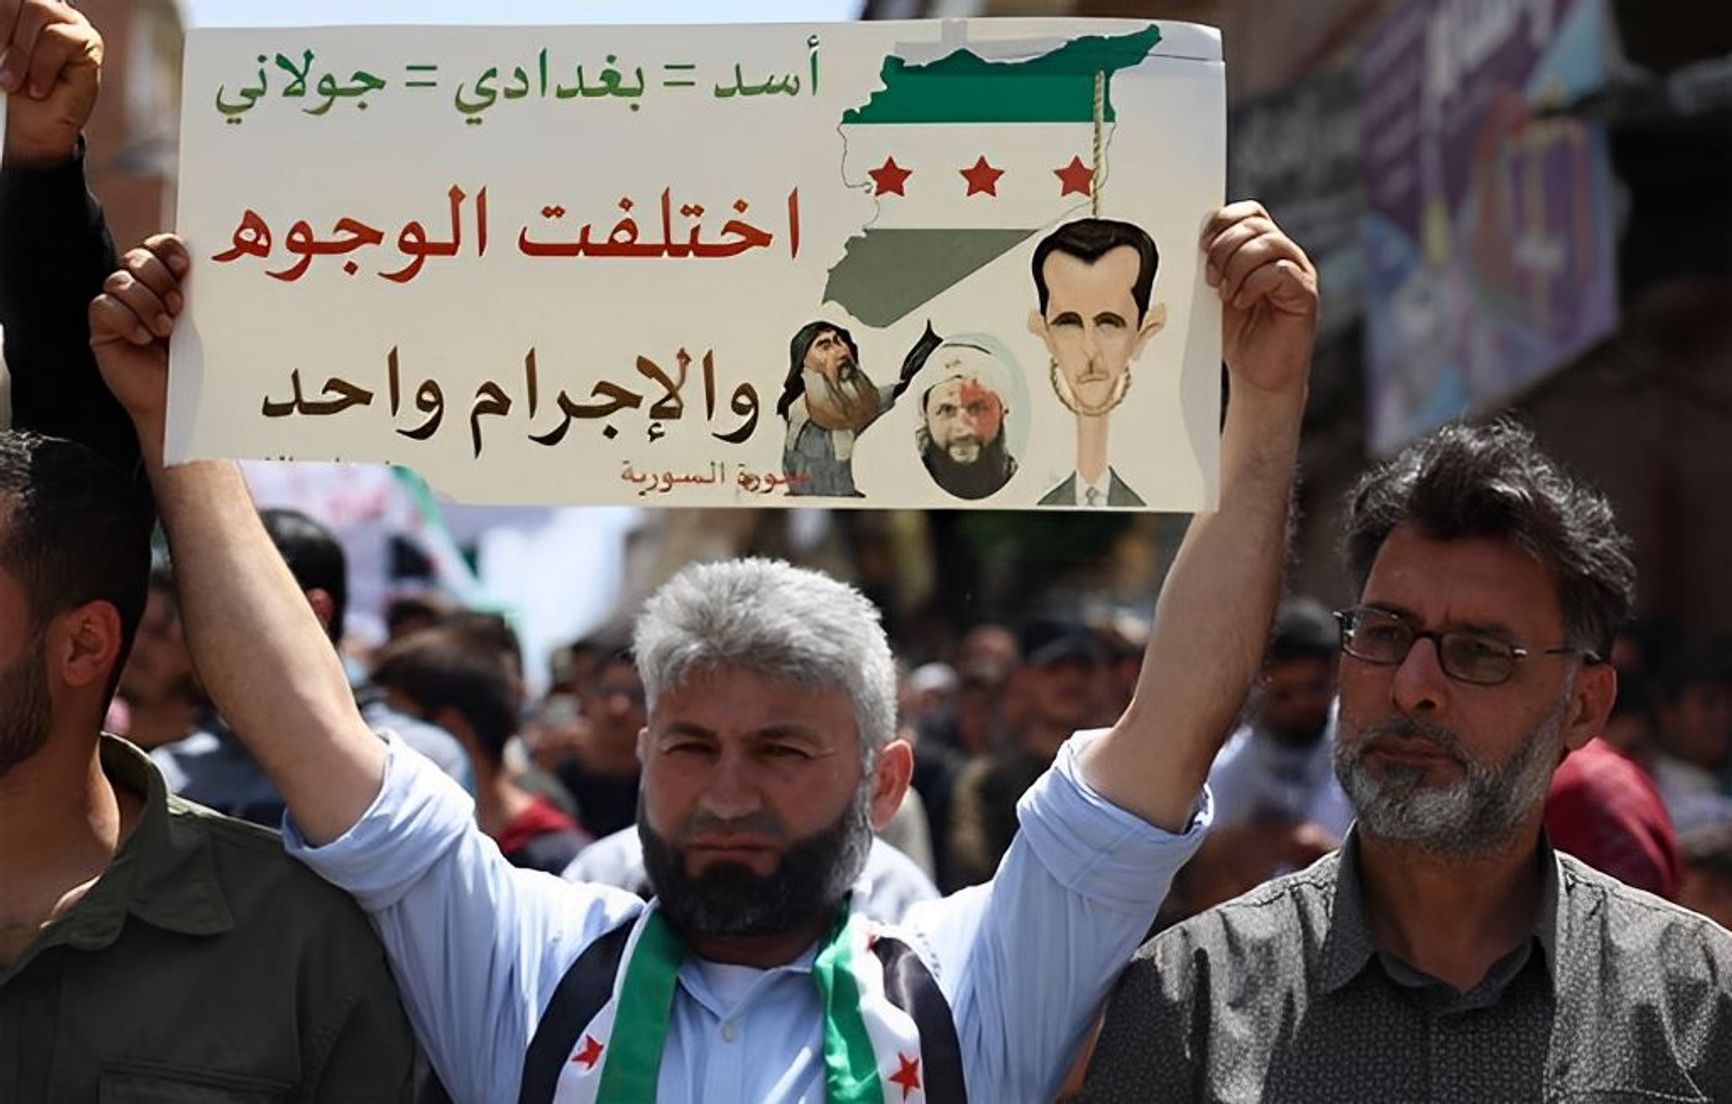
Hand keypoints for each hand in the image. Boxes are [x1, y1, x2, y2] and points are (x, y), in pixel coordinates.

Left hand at [1, 0, 101, 164]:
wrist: (32, 125)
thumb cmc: (11, 91)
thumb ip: (0, 35)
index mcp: (19, 8)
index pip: (8, 0)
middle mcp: (45, 8)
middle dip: (3, 31)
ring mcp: (68, 22)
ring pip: (39, 10)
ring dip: (20, 52)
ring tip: (13, 80)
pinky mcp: (89, 42)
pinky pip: (59, 38)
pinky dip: (42, 66)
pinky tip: (39, 87)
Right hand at [89, 233, 189, 445]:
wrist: (179, 403)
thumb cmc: (197, 365)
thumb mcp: (206, 326)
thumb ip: (206, 298)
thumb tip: (224, 269)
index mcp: (168, 282)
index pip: (158, 246)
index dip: (166, 247)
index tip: (184, 265)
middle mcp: (141, 290)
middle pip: (136, 257)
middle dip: (158, 277)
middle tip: (178, 306)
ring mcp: (120, 307)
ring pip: (119, 279)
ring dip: (145, 302)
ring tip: (164, 328)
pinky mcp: (103, 328)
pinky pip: (102, 306)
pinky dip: (125, 319)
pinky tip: (142, 338)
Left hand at [1201, 201, 1318, 398]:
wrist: (1258, 377)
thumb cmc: (1238, 336)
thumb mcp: (1218, 292)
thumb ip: (1214, 264)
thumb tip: (1196, 240)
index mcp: (1263, 249)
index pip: (1249, 212)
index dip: (1222, 221)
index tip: (1201, 247)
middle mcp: (1285, 255)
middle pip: (1255, 224)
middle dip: (1224, 247)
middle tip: (1212, 278)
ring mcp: (1298, 273)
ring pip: (1268, 242)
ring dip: (1237, 266)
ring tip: (1227, 293)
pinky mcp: (1305, 294)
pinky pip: (1280, 271)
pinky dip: (1253, 284)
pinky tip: (1242, 303)